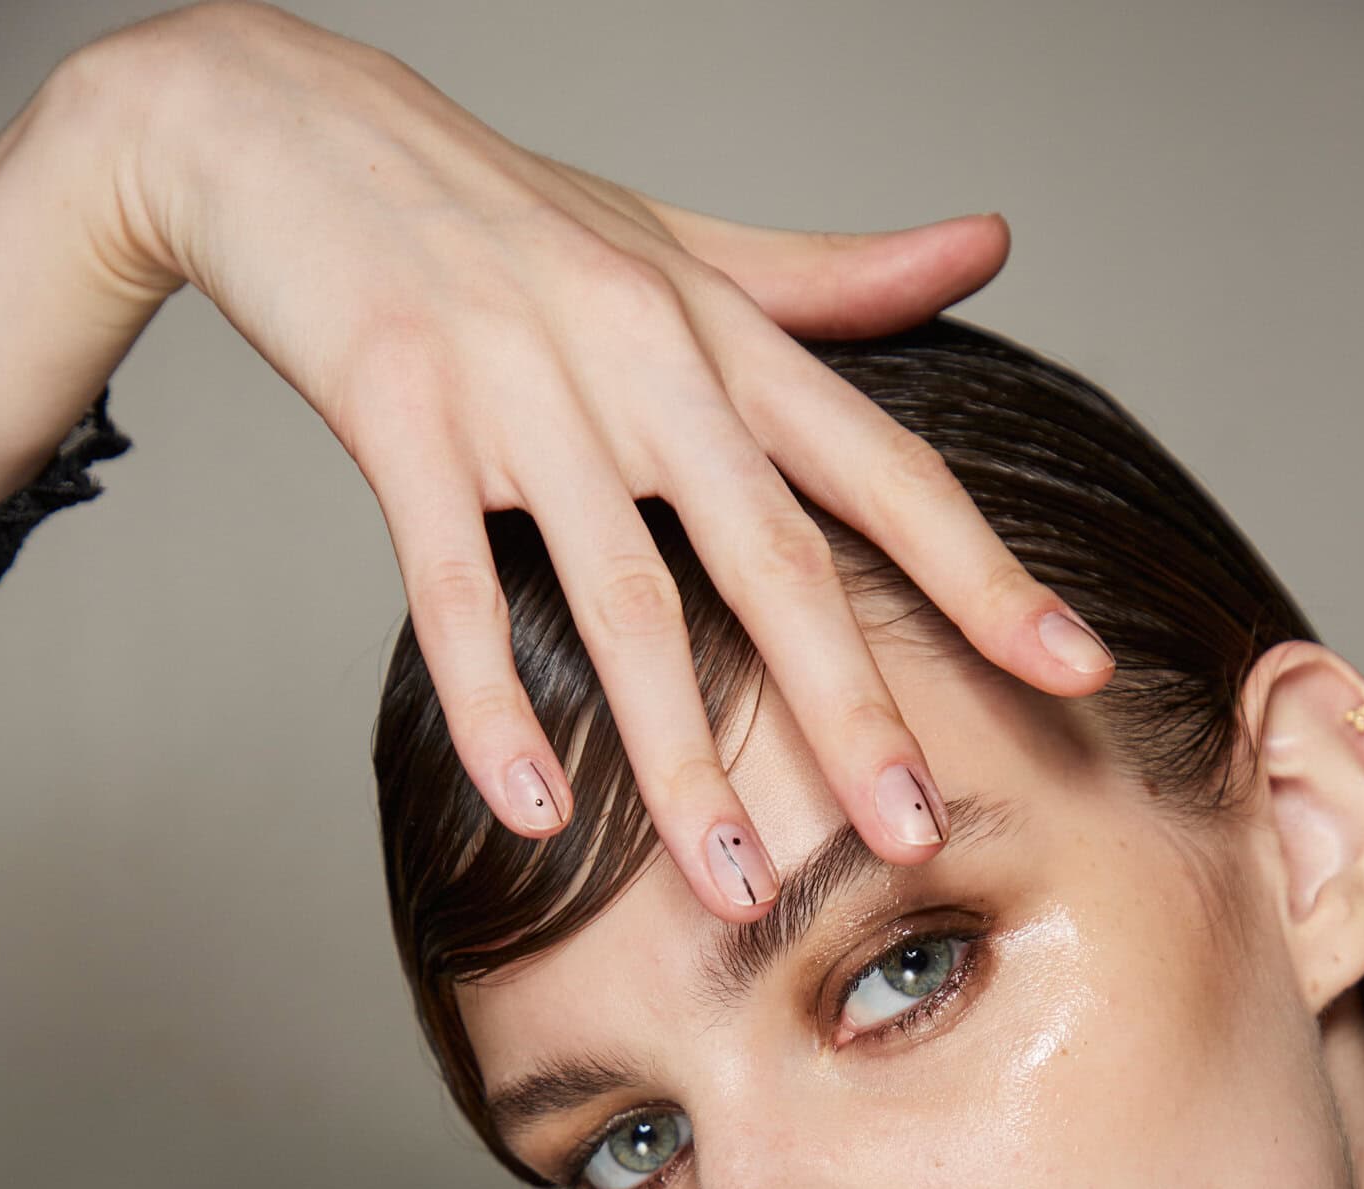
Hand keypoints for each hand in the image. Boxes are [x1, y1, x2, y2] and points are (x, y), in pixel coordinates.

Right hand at [79, 1, 1111, 913]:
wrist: (286, 123)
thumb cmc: (500, 206)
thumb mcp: (679, 238)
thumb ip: (833, 280)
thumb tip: (987, 245)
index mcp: (721, 330)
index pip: (883, 467)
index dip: (986, 572)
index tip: (1077, 666)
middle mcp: (641, 355)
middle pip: (773, 560)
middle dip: (852, 709)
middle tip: (914, 835)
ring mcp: (518, 385)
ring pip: (621, 603)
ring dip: (683, 762)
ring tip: (732, 890)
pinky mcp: (396, 410)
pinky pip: (451, 587)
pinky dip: (491, 707)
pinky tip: (533, 815)